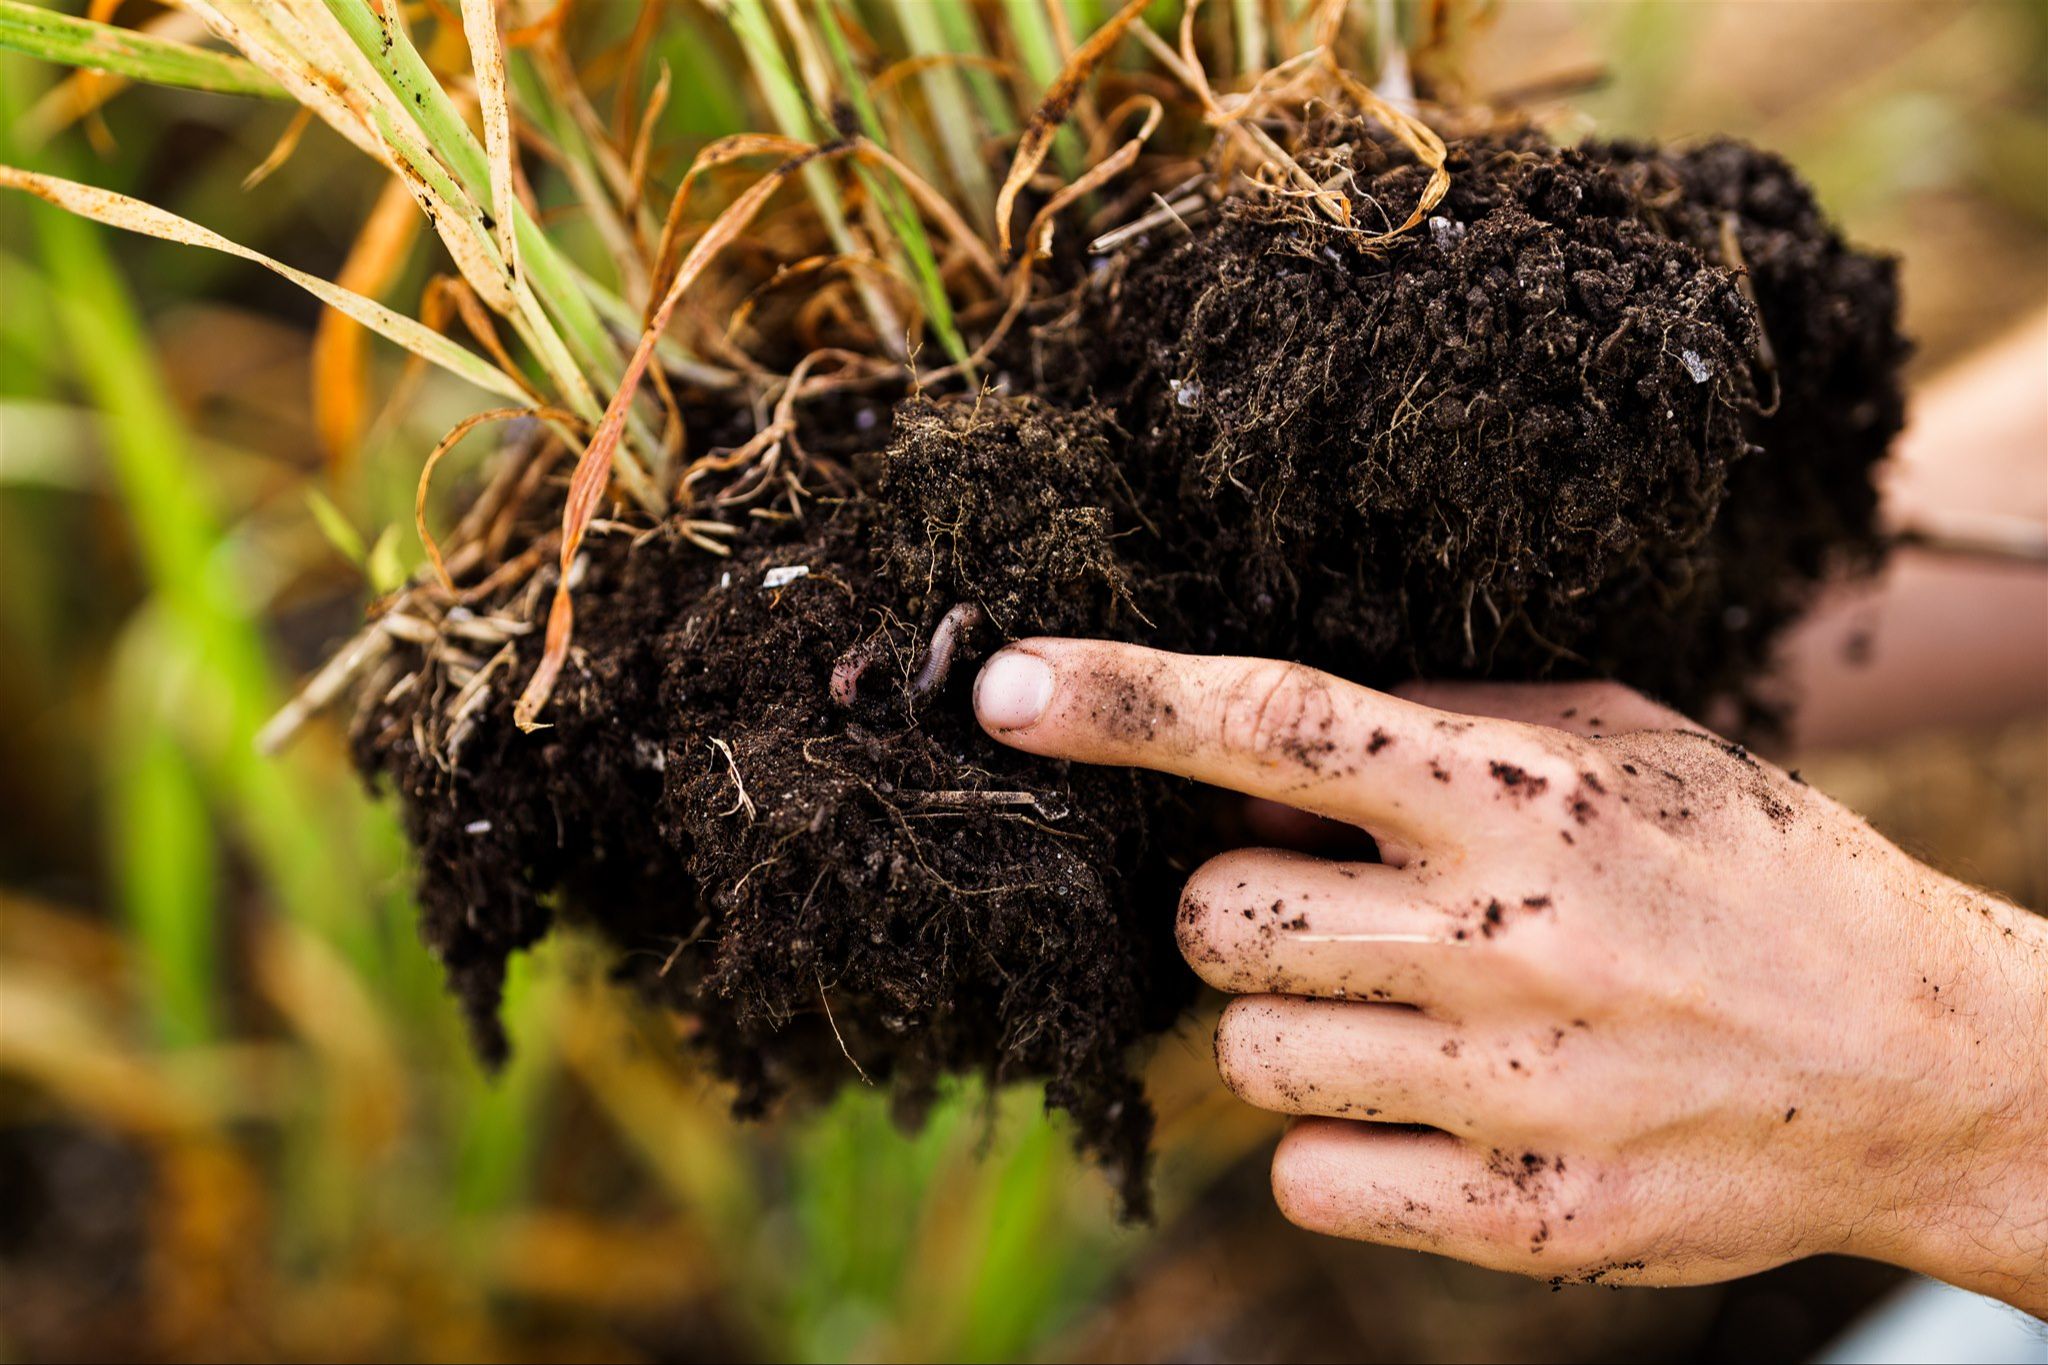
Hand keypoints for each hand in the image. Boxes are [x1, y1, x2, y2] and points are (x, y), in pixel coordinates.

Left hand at [973, 640, 2047, 1311]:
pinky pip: (1304, 1178)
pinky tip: (1430, 1107)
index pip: (1283, 722)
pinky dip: (1332, 1142)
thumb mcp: (1627, 744)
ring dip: (1289, 1022)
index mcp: (1525, 796)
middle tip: (1328, 902)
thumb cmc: (1752, 877)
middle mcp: (1509, 938)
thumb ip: (1443, 722)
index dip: (1125, 701)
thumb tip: (1257, 761)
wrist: (1927, 1067)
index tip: (1004, 686)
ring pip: (1246, 1052)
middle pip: (1216, 913)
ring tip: (1408, 1007)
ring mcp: (1514, 1091)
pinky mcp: (1524, 1219)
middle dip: (1233, 902)